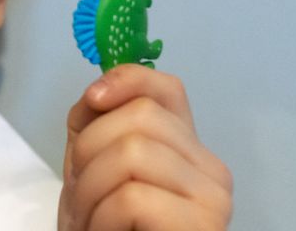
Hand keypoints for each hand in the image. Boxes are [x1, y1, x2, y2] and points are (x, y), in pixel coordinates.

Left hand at [58, 65, 232, 229]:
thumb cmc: (102, 226)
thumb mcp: (89, 166)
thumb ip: (93, 123)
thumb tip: (97, 90)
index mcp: (184, 146)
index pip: (166, 88)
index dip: (126, 79)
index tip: (92, 99)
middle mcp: (210, 167)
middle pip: (140, 117)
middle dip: (88, 151)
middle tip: (82, 193)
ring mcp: (213, 199)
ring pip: (132, 152)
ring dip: (90, 190)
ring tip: (93, 219)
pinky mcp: (203, 227)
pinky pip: (134, 197)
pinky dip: (103, 217)